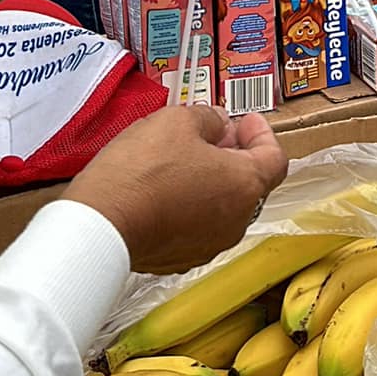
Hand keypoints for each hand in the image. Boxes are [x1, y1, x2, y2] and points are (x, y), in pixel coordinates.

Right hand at [64, 106, 286, 273]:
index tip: (248, 120)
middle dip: (235, 154)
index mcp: (245, 185)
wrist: (102, 224)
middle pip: (249, 182)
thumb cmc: (142, 173)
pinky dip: (191, 204)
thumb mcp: (177, 121)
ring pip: (224, 205)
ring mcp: (210, 244)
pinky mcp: (182, 257)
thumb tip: (217, 123)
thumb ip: (208, 118)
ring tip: (184, 158)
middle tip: (214, 135)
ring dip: (212, 180)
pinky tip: (167, 187)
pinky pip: (198, 225)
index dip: (262, 134)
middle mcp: (236, 221)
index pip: (275, 157)